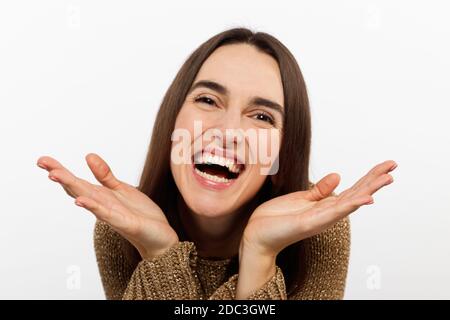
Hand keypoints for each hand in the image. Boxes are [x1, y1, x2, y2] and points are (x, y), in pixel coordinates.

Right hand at [37, 153, 178, 259]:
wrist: (159, 236)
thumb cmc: (139, 214)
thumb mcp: (121, 189)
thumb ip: (104, 175)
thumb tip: (88, 155)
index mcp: (101, 196)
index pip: (77, 181)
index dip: (60, 170)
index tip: (42, 160)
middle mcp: (101, 205)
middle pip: (77, 188)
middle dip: (60, 175)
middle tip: (42, 163)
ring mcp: (111, 214)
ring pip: (87, 198)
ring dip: (71, 187)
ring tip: (54, 175)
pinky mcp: (123, 222)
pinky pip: (105, 213)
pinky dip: (93, 206)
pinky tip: (81, 200)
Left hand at [240, 160, 397, 257]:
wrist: (257, 234)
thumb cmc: (277, 218)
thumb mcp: (301, 198)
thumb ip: (320, 190)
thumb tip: (338, 175)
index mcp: (326, 206)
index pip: (352, 190)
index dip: (369, 177)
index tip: (386, 165)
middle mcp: (327, 213)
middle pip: (357, 194)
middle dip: (375, 180)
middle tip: (394, 166)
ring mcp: (321, 219)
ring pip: (351, 202)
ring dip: (370, 189)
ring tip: (388, 178)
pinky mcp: (310, 222)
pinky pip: (334, 212)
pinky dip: (351, 204)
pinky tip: (366, 198)